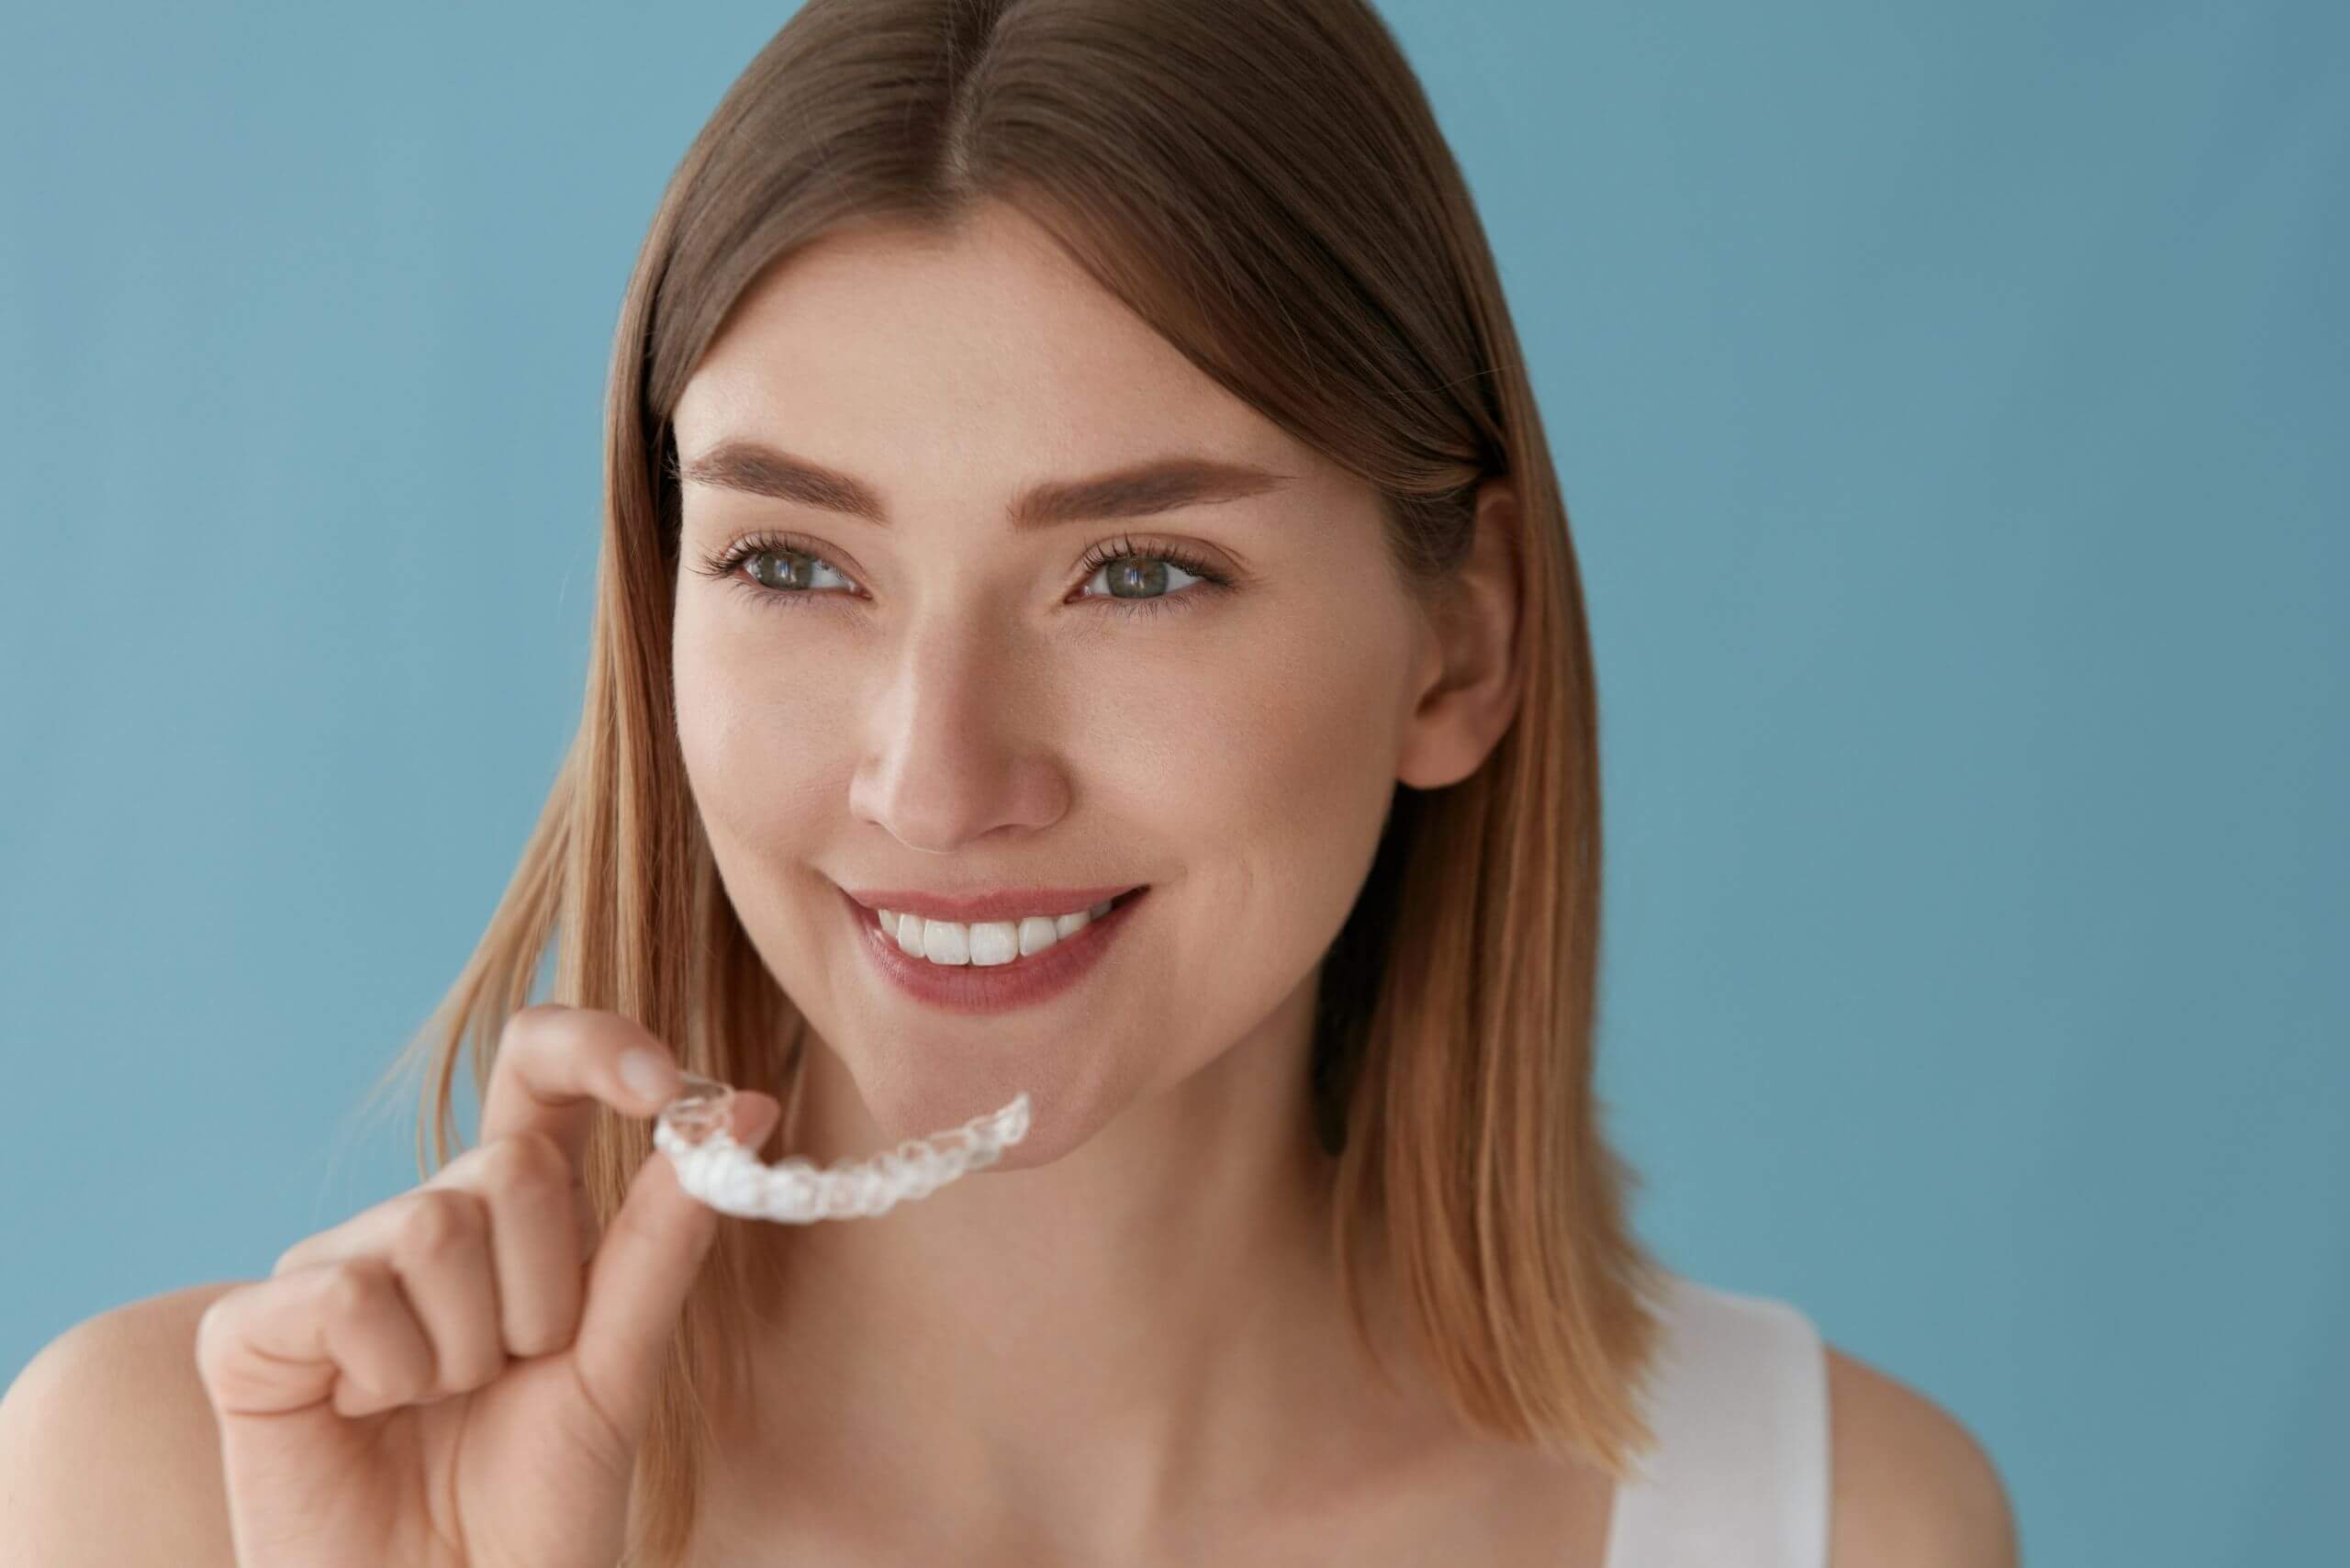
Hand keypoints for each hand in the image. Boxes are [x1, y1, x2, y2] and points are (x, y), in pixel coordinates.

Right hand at [194, 1004, 777, 1567]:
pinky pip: (344, 1293)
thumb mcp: (620, 1361)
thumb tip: (749, 1107)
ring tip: (443, 1407)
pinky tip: (371, 1417)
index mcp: (517, 1214)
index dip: (596, 1045)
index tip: (665, 1082)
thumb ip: (667, 1232)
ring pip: (432, 1226)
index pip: (539, 1069)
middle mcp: (423, 1220)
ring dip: (467, 1348)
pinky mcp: (250, 1329)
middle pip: (510, 1161)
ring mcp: (332, 1268)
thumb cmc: (538, 1503)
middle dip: (545, 1291)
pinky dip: (386, 1374)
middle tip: (515, 1374)